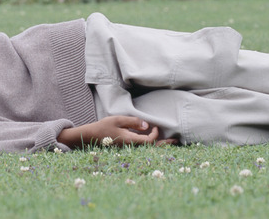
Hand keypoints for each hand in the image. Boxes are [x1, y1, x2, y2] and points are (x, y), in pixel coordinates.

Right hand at [58, 116, 177, 148]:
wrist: (91, 136)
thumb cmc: (104, 127)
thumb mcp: (118, 120)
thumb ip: (133, 122)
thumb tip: (147, 125)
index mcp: (130, 141)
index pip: (149, 141)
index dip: (155, 134)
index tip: (154, 126)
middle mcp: (131, 147)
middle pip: (151, 148)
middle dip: (164, 144)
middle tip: (176, 142)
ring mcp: (129, 148)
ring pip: (147, 149)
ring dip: (158, 145)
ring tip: (169, 142)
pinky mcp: (127, 147)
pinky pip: (141, 147)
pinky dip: (150, 144)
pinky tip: (154, 141)